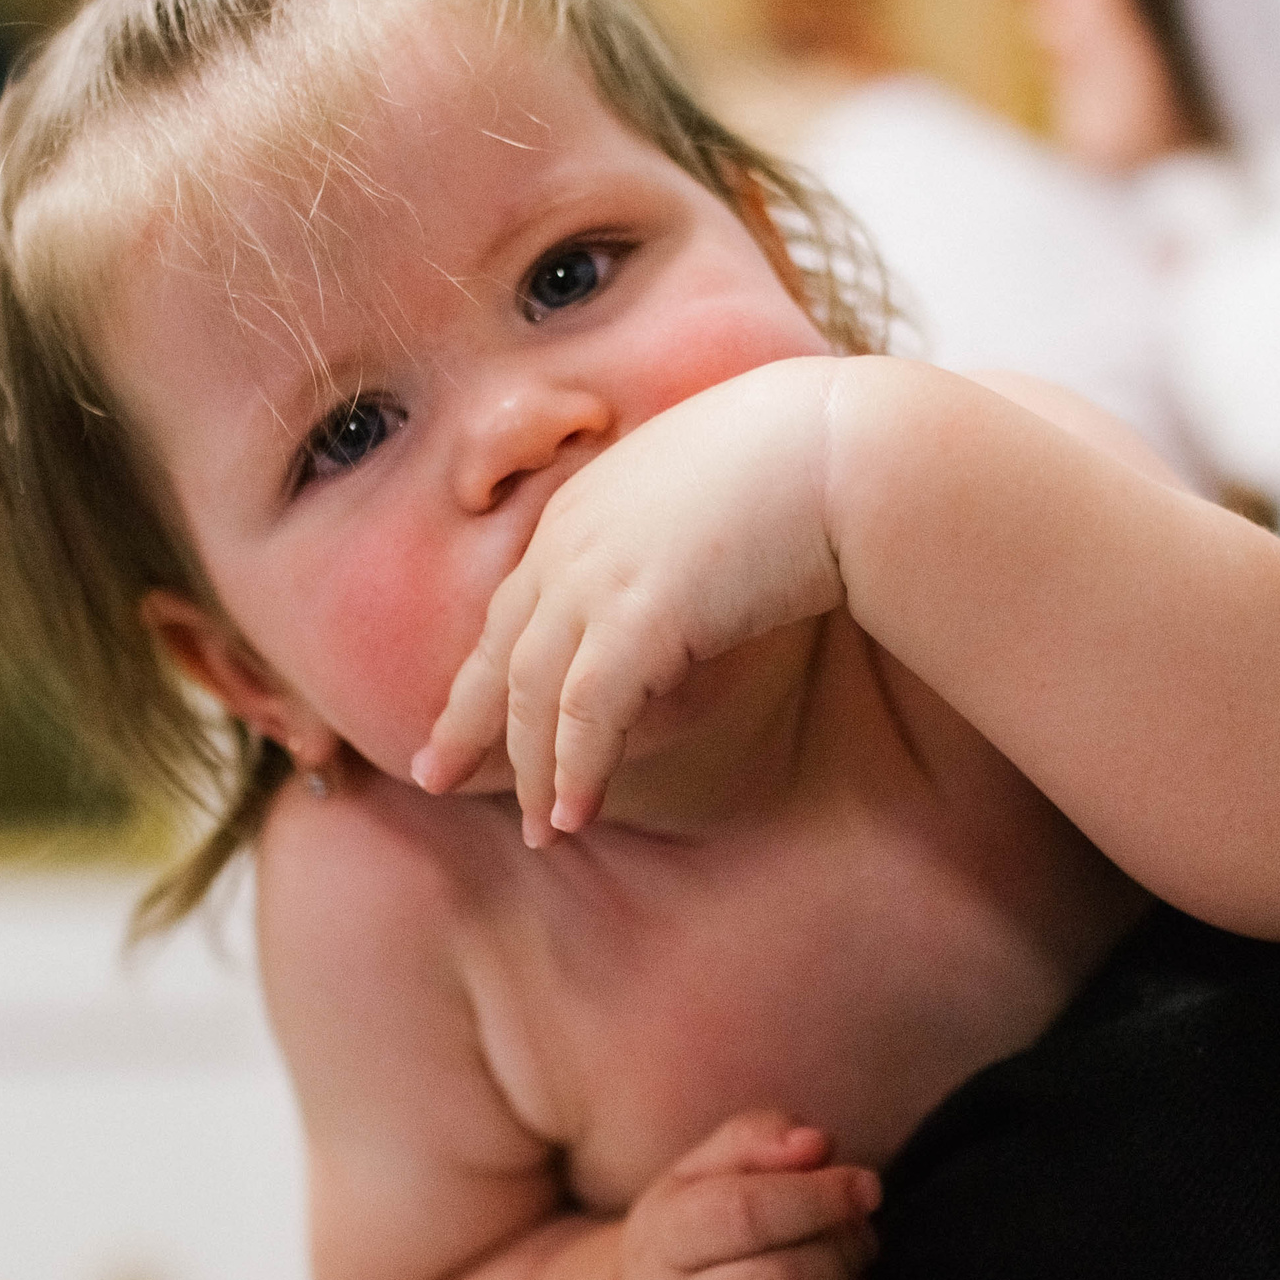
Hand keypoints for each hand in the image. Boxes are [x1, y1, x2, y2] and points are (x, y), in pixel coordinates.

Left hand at [412, 359, 847, 845]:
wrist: (843, 450)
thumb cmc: (807, 461)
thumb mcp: (714, 496)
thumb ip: (678, 538)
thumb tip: (696, 588)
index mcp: (585, 506)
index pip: (518, 602)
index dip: (488, 663)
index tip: (467, 709)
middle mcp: (571, 539)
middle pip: (501, 650)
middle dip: (467, 722)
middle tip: (436, 778)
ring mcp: (597, 576)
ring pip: (535, 693)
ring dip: (534, 769)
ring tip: (539, 829)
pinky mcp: (637, 617)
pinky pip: (587, 713)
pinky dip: (576, 769)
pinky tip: (573, 814)